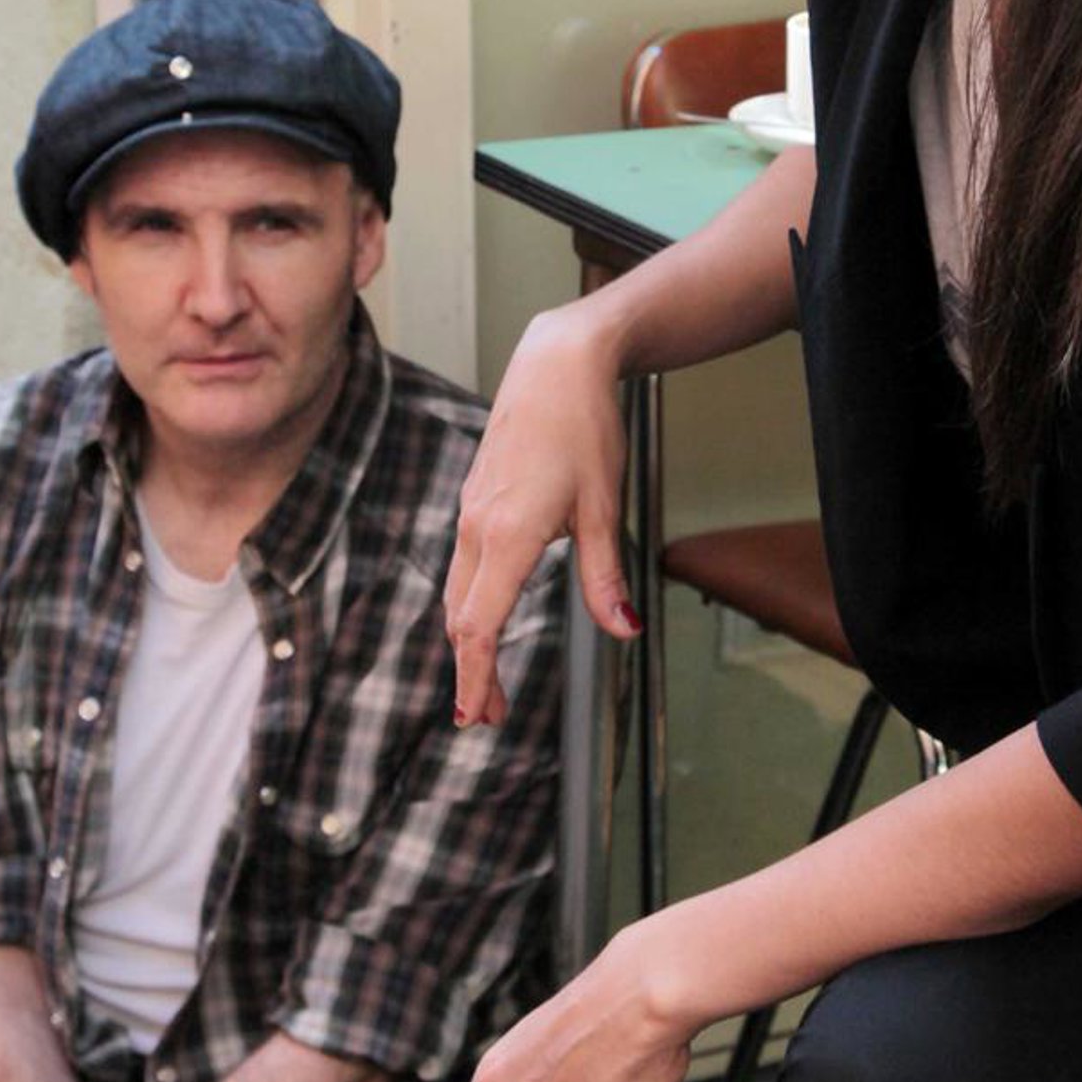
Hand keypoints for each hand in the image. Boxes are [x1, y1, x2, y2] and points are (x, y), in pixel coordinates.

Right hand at [446, 306, 638, 726]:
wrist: (555, 365)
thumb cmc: (585, 430)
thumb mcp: (604, 508)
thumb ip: (605, 577)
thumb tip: (623, 632)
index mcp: (508, 536)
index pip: (481, 625)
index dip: (477, 676)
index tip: (475, 716)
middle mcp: (478, 527)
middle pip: (462, 617)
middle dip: (472, 671)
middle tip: (490, 716)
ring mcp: (471, 511)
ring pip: (458, 591)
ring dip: (469, 639)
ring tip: (489, 675)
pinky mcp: (475, 498)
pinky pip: (463, 564)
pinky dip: (470, 603)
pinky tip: (488, 615)